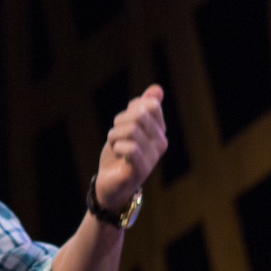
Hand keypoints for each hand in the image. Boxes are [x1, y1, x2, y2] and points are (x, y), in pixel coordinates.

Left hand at [94, 84, 167, 212]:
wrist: (110, 182)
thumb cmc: (119, 153)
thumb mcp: (127, 125)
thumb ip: (141, 107)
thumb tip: (157, 89)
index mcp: (159, 130)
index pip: (150, 105)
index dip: (130, 109)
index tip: (123, 122)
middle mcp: (161, 143)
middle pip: (140, 115)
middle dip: (120, 121)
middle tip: (115, 135)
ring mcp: (152, 157)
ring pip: (131, 130)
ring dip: (114, 135)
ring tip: (114, 145)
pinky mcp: (141, 170)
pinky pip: (130, 148)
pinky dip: (117, 147)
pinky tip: (117, 154)